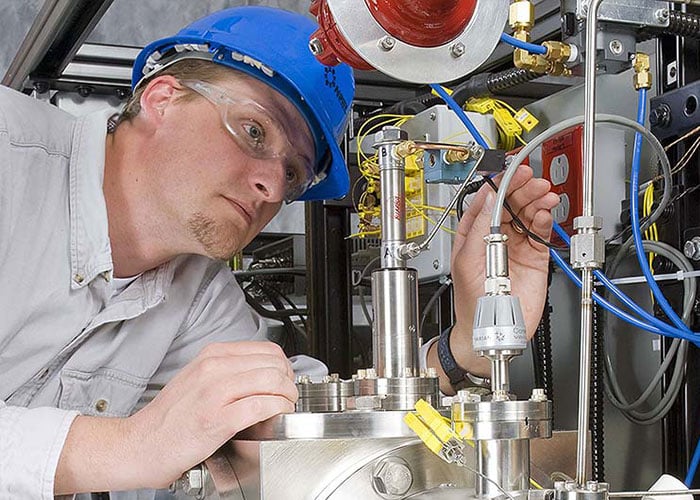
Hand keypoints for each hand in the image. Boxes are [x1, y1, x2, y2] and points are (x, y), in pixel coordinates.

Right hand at [127, 341, 296, 487]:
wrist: (139, 445)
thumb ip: (228, 370)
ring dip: (287, 396)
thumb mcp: (197, 378)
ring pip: (272, 380)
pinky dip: (277, 411)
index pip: (268, 350)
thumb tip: (263, 372)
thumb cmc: (168, 418)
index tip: (285, 381)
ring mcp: (215, 393)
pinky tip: (275, 418)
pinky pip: (261, 406)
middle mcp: (213, 369)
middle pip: (274, 364)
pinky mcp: (217, 419)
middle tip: (287, 397)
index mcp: (212, 356)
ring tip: (284, 408)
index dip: (284, 367)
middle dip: (289, 381)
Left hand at [428, 165, 559, 390]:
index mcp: (475, 234)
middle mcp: (496, 237)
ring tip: (544, 193)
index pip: (488, 202)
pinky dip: (544, 220)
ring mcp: (515, 246)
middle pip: (511, 204)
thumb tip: (487, 199)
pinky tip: (544, 213)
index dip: (500, 185)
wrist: (489, 328)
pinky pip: (540, 233)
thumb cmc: (471, 300)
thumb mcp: (467, 259)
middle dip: (522, 189)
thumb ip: (478, 228)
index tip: (511, 173)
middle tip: (533, 180)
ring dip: (536, 200)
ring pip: (528, 214)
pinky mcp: (533, 257)